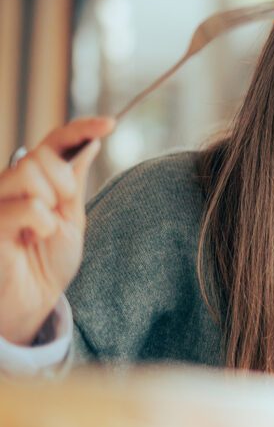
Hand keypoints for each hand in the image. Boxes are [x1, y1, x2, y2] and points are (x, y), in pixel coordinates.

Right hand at [0, 117, 114, 344]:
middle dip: (62, 182)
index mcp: (31, 181)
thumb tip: (88, 144)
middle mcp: (7, 185)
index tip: (110, 124)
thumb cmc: (47, 263)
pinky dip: (40, 224)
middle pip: (40, 155)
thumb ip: (72, 182)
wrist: (32, 302)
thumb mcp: (69, 219)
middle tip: (59, 212)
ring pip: (28, 172)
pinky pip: (25, 206)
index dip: (81, 129)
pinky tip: (30, 241)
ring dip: (49, 203)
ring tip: (41, 230)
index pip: (53, 143)